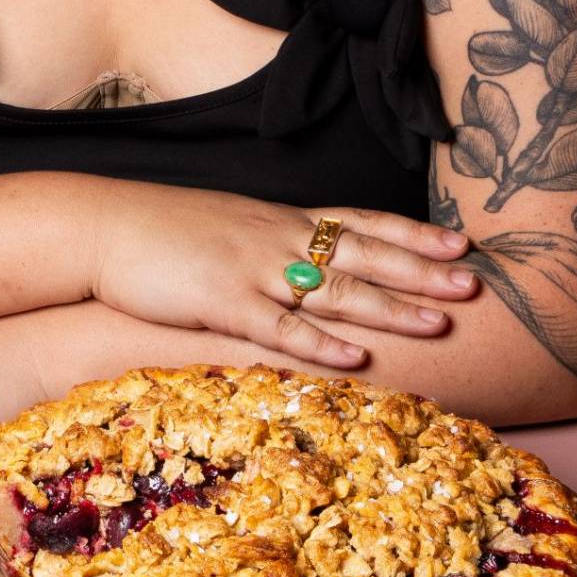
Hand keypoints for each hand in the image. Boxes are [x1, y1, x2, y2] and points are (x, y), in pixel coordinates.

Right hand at [90, 188, 474, 370]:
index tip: (460, 241)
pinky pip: (280, 326)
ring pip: (334, 290)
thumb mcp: (228, 225)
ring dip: (389, 307)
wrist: (103, 224)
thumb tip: (309, 260)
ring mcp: (252, 269)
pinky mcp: (222, 301)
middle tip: (473, 283)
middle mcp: (277, 238)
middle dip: (421, 270)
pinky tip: (356, 356)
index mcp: (280, 219)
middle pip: (362, 253)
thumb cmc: (162, 229)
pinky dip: (321, 343)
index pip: (361, 221)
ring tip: (438, 323)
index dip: (413, 234)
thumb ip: (271, 240)